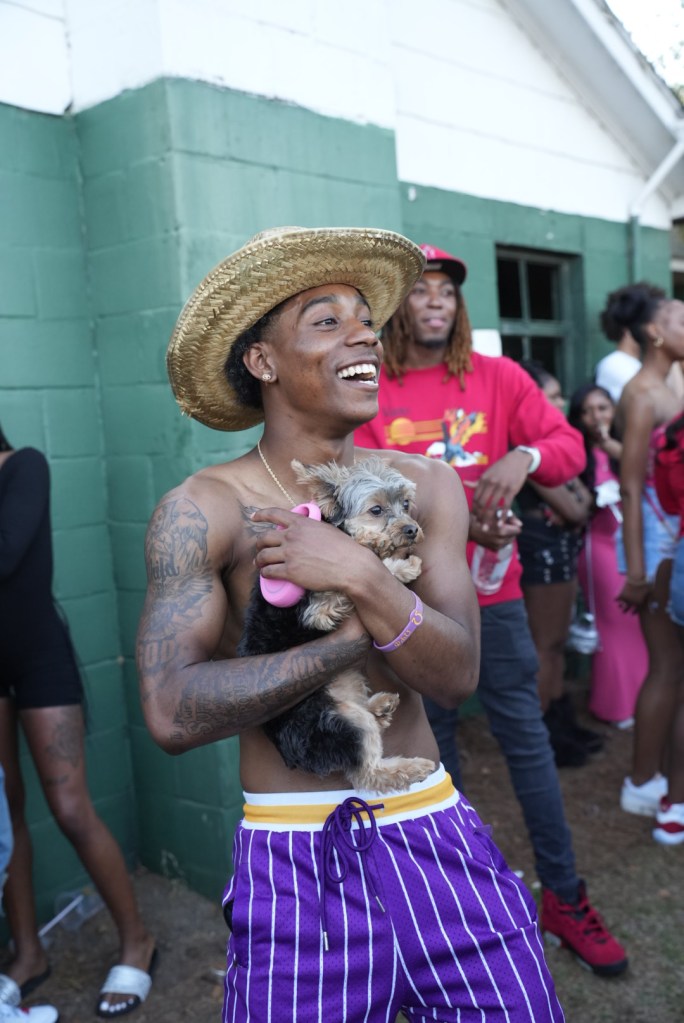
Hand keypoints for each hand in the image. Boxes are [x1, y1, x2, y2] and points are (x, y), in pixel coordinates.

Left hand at [251, 506, 372, 594]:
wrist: (350, 566)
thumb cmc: (344, 548)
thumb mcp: (325, 529)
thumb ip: (311, 527)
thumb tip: (305, 528)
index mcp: (300, 523)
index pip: (274, 514)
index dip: (261, 515)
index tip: (254, 517)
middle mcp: (291, 536)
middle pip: (265, 538)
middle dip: (259, 544)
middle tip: (259, 549)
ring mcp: (289, 554)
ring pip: (263, 556)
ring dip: (259, 561)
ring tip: (259, 564)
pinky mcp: (290, 571)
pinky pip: (270, 572)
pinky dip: (266, 574)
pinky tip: (267, 575)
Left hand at [467, 450, 531, 529]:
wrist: (517, 460)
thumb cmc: (501, 468)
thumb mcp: (488, 473)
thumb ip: (477, 482)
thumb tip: (464, 483)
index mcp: (483, 479)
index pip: (476, 498)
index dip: (474, 509)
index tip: (474, 518)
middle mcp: (491, 483)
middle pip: (482, 504)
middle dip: (479, 517)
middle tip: (479, 527)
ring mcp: (501, 487)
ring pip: (492, 507)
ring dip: (489, 519)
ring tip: (488, 529)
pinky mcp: (512, 490)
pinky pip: (506, 506)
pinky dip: (503, 516)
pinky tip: (501, 524)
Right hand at [469, 510, 521, 549]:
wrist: (470, 527)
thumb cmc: (484, 516)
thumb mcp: (497, 512)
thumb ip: (511, 517)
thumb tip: (521, 524)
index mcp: (502, 531)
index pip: (518, 530)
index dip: (513, 524)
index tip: (507, 521)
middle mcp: (500, 541)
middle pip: (514, 536)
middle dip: (511, 530)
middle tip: (501, 524)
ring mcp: (497, 546)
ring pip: (510, 540)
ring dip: (507, 535)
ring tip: (497, 529)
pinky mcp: (494, 549)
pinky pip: (504, 544)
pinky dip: (502, 539)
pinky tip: (494, 534)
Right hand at [617, 578, 650, 612]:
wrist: (636, 577)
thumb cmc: (645, 583)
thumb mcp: (650, 591)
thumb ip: (651, 597)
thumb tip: (654, 601)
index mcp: (639, 603)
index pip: (635, 610)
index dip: (634, 611)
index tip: (632, 612)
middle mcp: (631, 603)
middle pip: (626, 609)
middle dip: (625, 610)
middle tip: (624, 610)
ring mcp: (625, 599)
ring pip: (621, 605)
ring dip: (621, 605)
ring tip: (620, 606)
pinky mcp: (620, 594)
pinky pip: (616, 599)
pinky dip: (616, 598)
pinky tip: (616, 598)